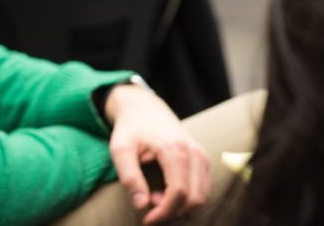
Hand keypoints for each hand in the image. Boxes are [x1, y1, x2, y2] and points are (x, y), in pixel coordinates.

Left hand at [106, 85, 209, 223]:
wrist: (144, 108)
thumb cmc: (130, 129)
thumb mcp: (120, 150)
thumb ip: (129, 177)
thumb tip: (142, 205)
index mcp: (174, 149)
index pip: (178, 192)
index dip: (164, 212)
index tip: (147, 219)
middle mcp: (194, 152)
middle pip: (194, 198)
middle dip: (172, 211)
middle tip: (149, 209)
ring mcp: (202, 155)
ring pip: (202, 195)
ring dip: (181, 206)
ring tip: (154, 197)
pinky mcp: (203, 158)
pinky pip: (203, 187)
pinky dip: (187, 197)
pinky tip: (165, 192)